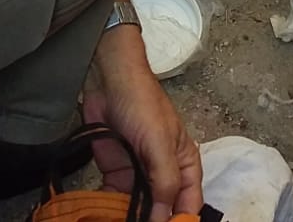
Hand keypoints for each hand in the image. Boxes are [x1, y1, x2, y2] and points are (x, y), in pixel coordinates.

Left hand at [84, 24, 202, 221]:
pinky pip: (116, 200)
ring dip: (131, 219)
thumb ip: (165, 180)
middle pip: (164, 209)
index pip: (189, 203)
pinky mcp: (116, 175)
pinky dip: (111, 211)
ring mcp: (139, 175)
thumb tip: (163, 218)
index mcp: (185, 165)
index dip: (181, 220)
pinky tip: (103, 217)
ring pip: (140, 209)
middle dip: (154, 221)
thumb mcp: (160, 143)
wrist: (108, 83)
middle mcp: (164, 174)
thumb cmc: (143, 106)